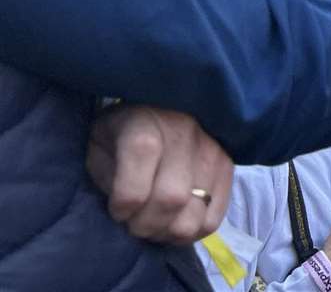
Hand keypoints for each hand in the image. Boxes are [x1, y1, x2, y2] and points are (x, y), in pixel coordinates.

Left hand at [86, 106, 232, 244]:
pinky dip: (192, 230)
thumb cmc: (123, 130)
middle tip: (134, 222)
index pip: (133, 192)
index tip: (116, 209)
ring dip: (169, 231)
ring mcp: (211, 152)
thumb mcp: (100, 146)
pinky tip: (177, 219)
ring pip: (193, 219)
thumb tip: (126, 212)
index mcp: (143, 131)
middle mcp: (183, 138)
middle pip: (170, 202)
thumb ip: (107, 178)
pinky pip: (213, 220)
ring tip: (157, 221)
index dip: (121, 210)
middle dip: (145, 225)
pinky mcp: (227, 167)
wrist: (163, 102)